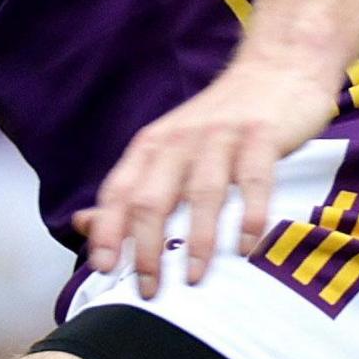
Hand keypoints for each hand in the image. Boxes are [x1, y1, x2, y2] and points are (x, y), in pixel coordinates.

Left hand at [81, 50, 338, 296]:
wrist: (276, 69)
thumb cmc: (219, 123)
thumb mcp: (169, 149)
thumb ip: (130, 189)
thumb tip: (82, 225)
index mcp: (152, 146)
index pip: (119, 191)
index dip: (108, 229)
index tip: (103, 268)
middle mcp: (180, 141)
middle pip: (152, 197)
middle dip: (146, 246)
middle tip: (149, 289)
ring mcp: (221, 138)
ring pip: (200, 192)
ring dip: (195, 239)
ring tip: (193, 278)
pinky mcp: (261, 136)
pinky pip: (253, 178)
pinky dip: (248, 213)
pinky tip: (247, 245)